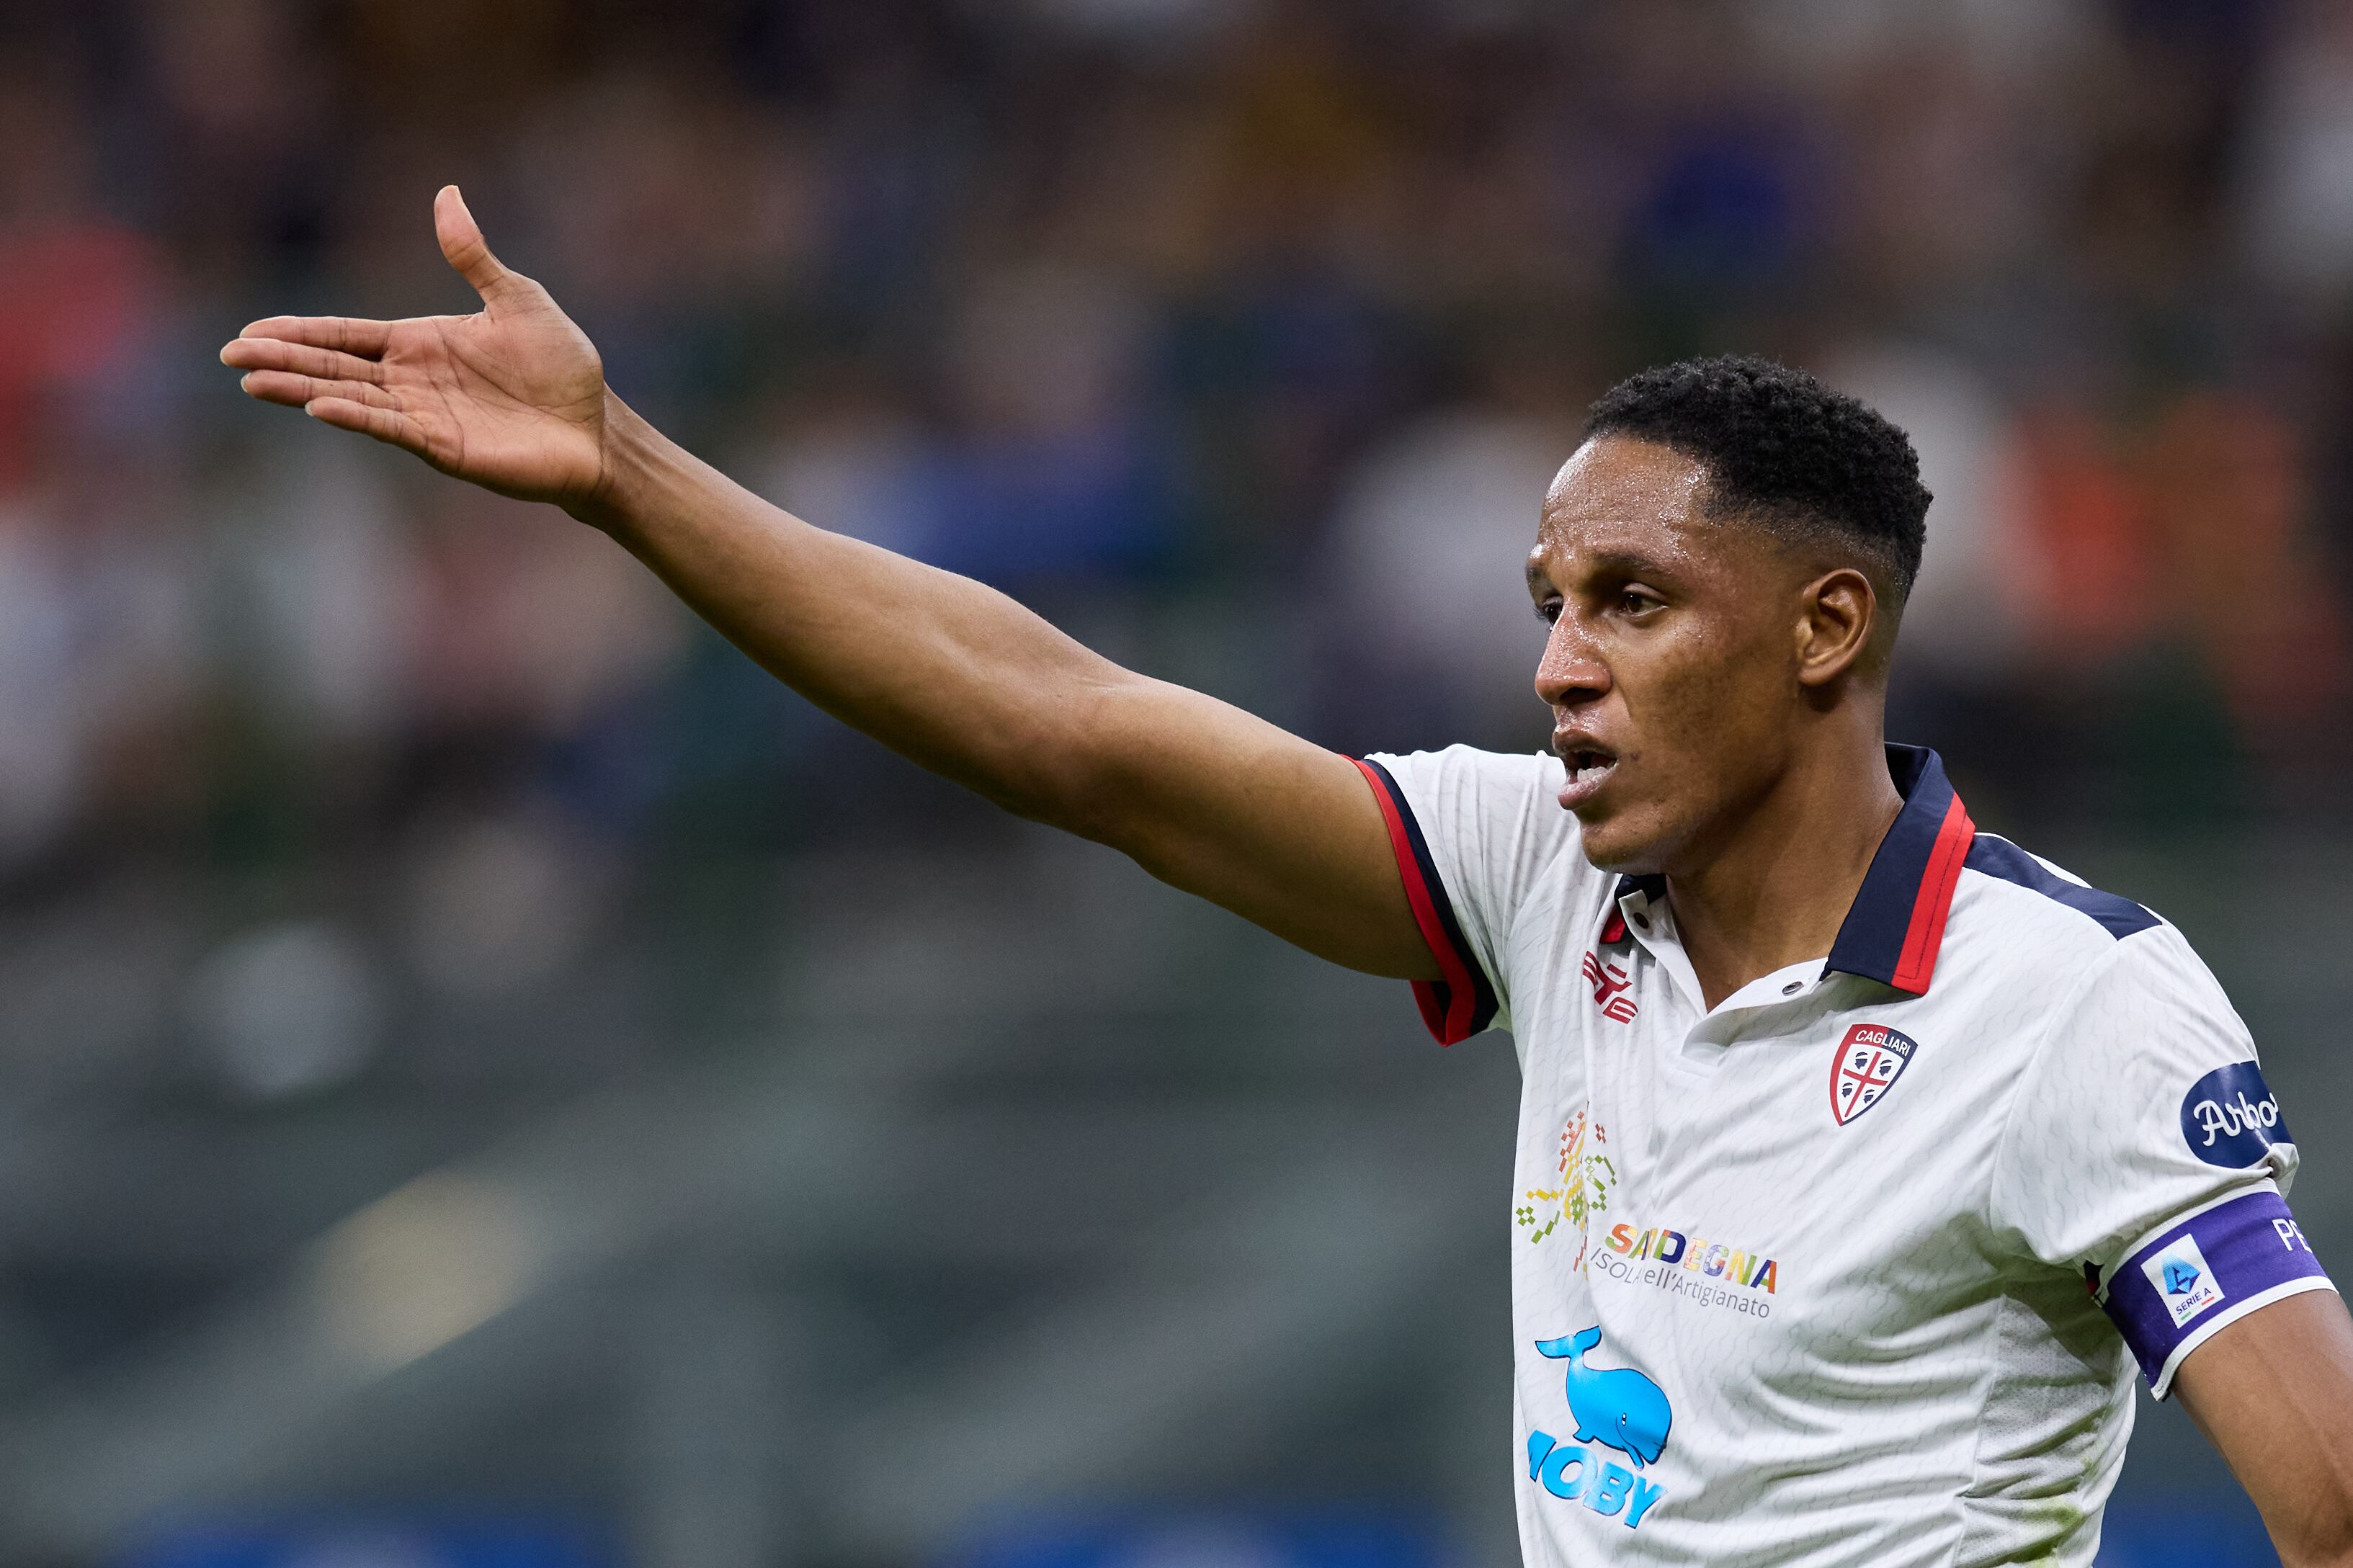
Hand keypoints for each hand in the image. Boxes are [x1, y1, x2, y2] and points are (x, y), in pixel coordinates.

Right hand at [221, 186, 609, 507]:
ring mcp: (425, 415)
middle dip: (282, 360)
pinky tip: (319, 407)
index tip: (250, 332)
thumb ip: (473, 255)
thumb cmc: (562, 365)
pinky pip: (392, 427)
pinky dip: (357, 417)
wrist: (596, 426)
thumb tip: (446, 193)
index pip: (346, 335)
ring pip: (350, 398)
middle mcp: (412, 380)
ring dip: (302, 389)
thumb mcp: (517, 298)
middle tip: (229, 357)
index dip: (299, 333)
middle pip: (334, 366)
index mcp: (420, 342)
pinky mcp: (445, 446)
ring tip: (254, 381)